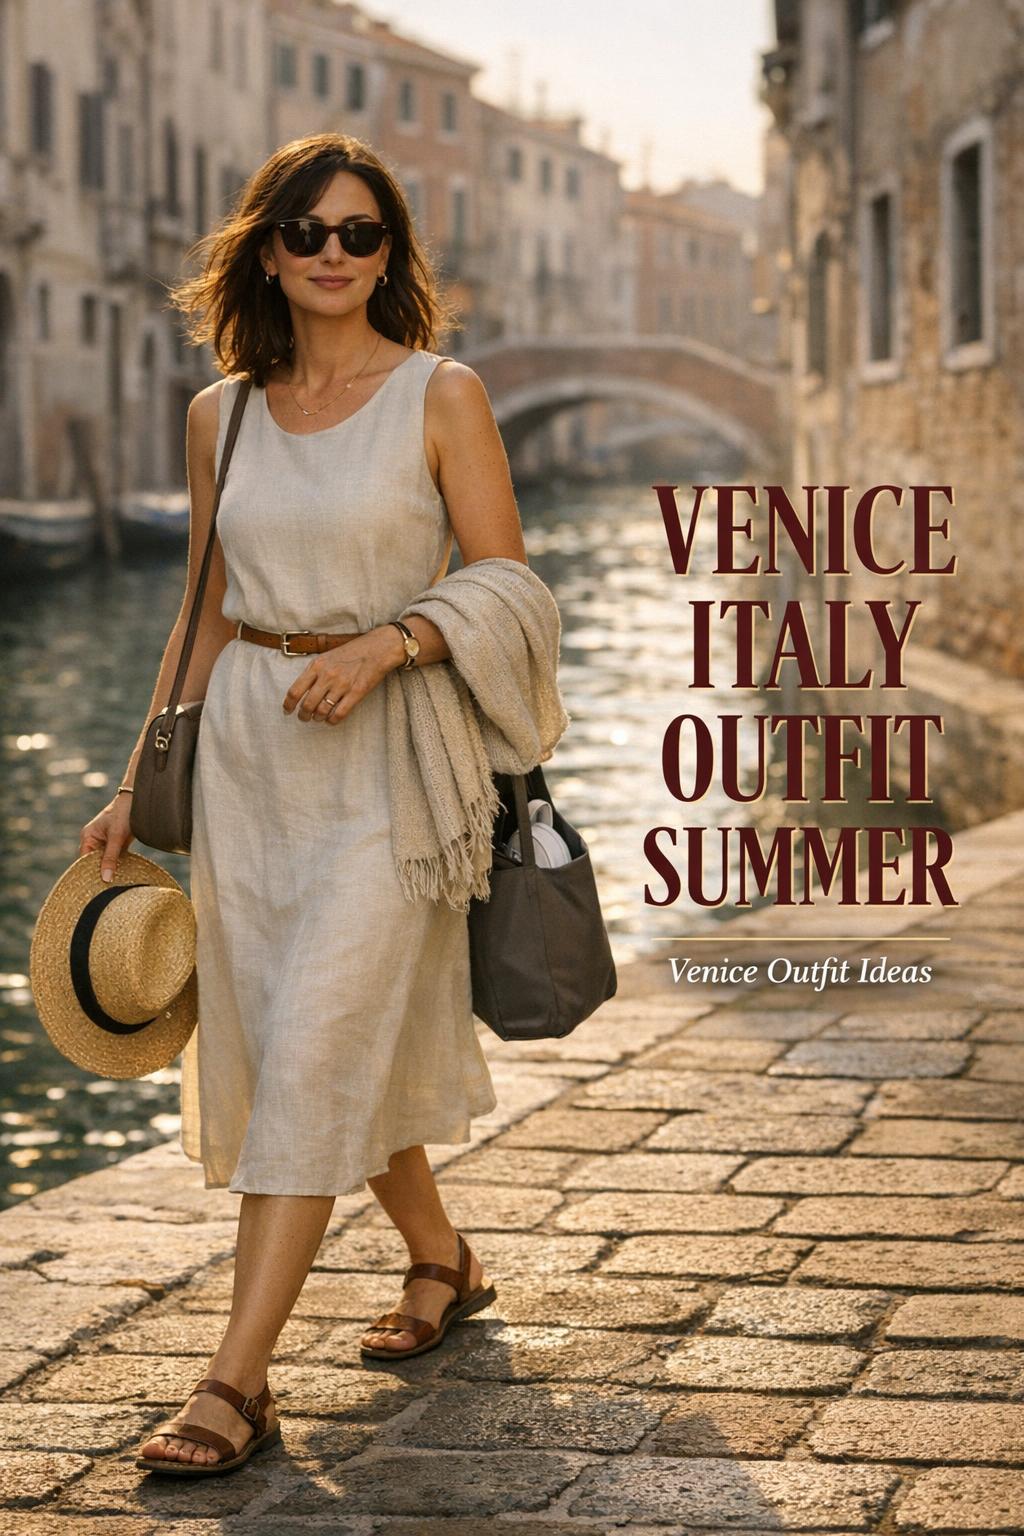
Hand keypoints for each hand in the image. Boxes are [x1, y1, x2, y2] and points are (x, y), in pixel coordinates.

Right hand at [80, 793, 135, 881]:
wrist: (139, 800)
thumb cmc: (124, 814)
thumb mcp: (116, 837)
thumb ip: (110, 857)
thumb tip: (105, 878)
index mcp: (88, 837)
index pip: (84, 861)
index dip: (89, 874)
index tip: (95, 889)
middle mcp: (95, 840)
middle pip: (95, 862)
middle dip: (101, 873)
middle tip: (107, 891)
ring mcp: (106, 842)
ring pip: (106, 861)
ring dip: (111, 870)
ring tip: (115, 886)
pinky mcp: (118, 843)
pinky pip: (116, 858)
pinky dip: (119, 865)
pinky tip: (124, 876)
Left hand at [282, 627, 405, 724]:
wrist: (378, 648)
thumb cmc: (351, 652)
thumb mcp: (327, 656)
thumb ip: (314, 671)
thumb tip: (301, 690)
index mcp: (317, 666)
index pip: (295, 691)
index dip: (288, 705)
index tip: (287, 711)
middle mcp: (327, 676)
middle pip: (307, 705)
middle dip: (303, 716)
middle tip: (304, 718)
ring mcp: (342, 685)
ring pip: (321, 711)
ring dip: (317, 719)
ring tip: (318, 718)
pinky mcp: (356, 693)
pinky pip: (339, 714)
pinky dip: (332, 721)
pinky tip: (331, 719)